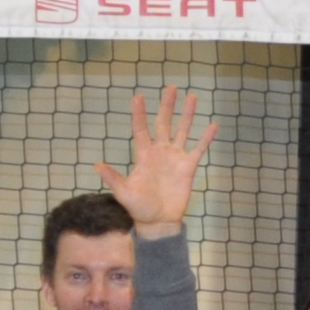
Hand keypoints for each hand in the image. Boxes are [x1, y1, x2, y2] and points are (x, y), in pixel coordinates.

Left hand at [94, 86, 215, 236]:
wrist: (158, 222)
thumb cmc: (139, 208)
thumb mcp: (124, 193)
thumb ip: (113, 177)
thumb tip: (96, 165)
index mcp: (144, 155)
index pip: (141, 129)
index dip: (139, 114)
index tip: (138, 97)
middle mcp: (160, 152)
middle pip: (163, 123)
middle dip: (167, 105)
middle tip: (171, 87)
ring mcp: (175, 157)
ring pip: (182, 130)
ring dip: (187, 115)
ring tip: (192, 97)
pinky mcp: (188, 167)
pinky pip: (199, 149)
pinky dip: (206, 138)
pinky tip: (213, 125)